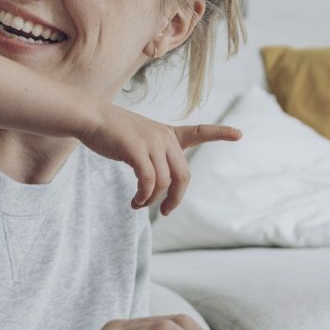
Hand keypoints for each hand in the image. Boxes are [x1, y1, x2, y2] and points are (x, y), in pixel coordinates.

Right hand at [79, 105, 239, 214]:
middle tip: (165, 212)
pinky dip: (144, 197)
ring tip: (138, 204)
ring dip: (152, 200)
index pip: (198, 132)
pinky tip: (135, 201)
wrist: (90, 117)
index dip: (220, 133)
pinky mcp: (136, 150)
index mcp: (167, 134)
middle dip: (176, 198)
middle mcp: (164, 137)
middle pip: (183, 176)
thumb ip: (153, 159)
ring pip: (164, 183)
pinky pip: (148, 182)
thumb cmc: (111, 132)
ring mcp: (151, 142)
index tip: (239, 134)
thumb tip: (156, 189)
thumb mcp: (138, 141)